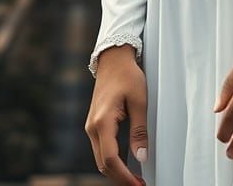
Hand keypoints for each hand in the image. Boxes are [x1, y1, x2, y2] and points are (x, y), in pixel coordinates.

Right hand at [84, 45, 148, 184]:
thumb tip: (142, 156)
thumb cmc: (127, 75)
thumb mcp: (139, 101)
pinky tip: (126, 162)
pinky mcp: (94, 124)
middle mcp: (92, 127)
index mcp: (102, 122)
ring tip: (135, 177)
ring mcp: (91, 126)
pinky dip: (112, 160)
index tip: (138, 184)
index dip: (124, 176)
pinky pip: (101, 148)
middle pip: (103, 164)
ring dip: (116, 170)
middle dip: (120, 177)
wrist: (113, 58)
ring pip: (100, 158)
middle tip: (139, 184)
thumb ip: (139, 130)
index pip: (111, 160)